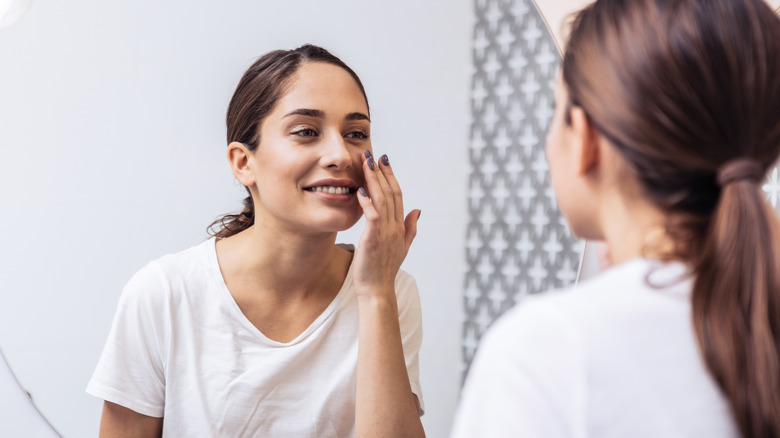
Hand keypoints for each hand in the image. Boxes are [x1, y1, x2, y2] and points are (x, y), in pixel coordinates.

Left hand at [353, 150, 420, 296]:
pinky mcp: (373, 240)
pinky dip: (367, 202)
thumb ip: (410, 227)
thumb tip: (418, 210)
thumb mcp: (401, 246)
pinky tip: (360, 190)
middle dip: (382, 172)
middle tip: (375, 154)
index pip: (397, 195)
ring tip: (366, 163)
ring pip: (382, 200)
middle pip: (391, 193)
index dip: (391, 176)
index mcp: (399, 226)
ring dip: (373, 180)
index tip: (385, 161)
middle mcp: (394, 227)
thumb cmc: (384, 269)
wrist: (377, 290)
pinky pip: (373, 216)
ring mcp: (385, 233)